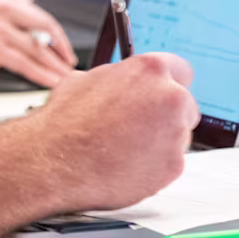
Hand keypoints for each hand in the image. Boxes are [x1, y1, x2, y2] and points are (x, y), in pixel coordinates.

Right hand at [0, 0, 77, 86]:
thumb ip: (4, 9)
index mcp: (1, 1)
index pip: (39, 17)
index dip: (55, 34)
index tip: (62, 47)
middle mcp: (4, 13)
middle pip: (44, 31)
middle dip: (61, 50)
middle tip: (69, 63)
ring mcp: (0, 31)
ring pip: (37, 51)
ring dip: (55, 67)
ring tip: (65, 78)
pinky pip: (25, 65)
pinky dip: (42, 75)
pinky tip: (51, 82)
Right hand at [22, 53, 198, 210]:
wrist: (54, 161)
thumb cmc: (65, 123)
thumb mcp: (86, 80)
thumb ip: (117, 79)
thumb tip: (120, 80)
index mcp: (149, 70)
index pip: (180, 70)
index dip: (168, 84)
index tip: (163, 94)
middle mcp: (169, 97)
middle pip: (184, 105)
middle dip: (166, 116)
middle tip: (141, 128)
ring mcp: (175, 133)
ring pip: (179, 136)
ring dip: (160, 142)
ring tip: (126, 149)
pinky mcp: (173, 165)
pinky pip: (171, 164)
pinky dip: (154, 167)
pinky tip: (127, 165)